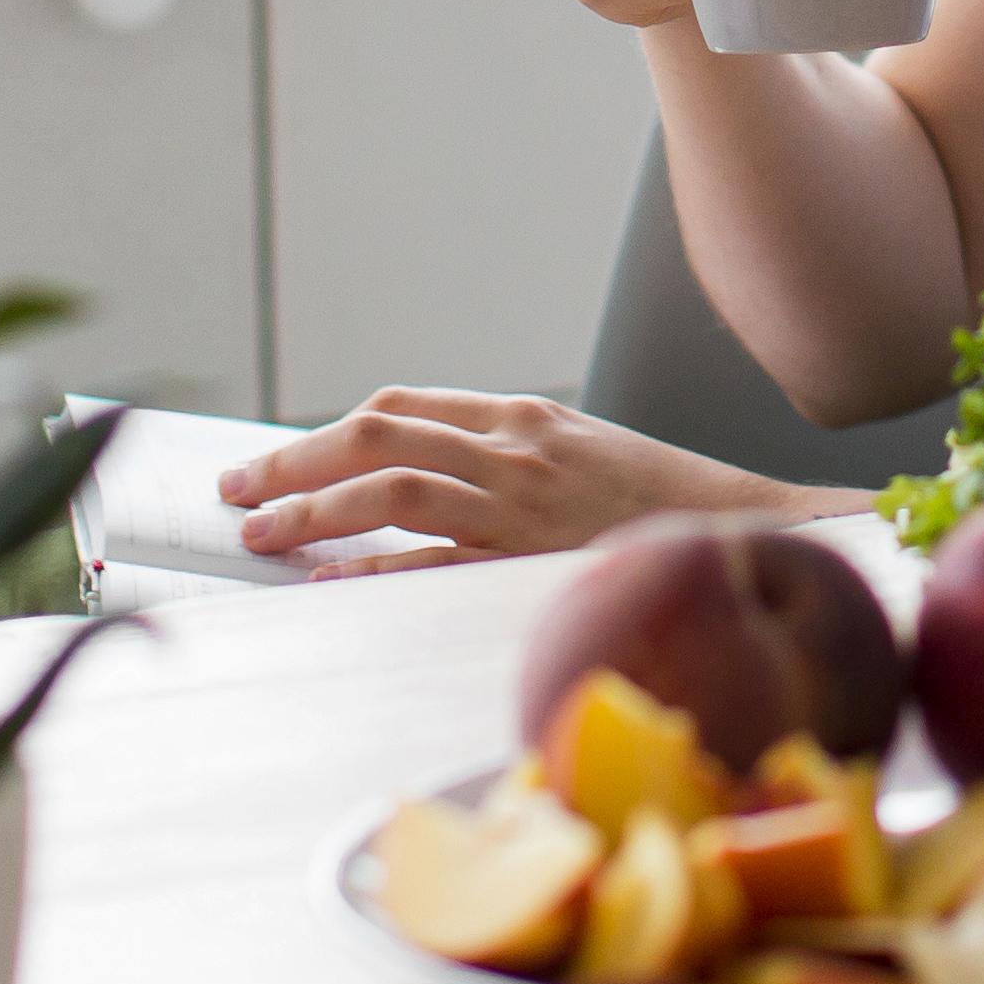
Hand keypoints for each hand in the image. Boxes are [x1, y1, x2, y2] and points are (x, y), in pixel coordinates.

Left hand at [216, 386, 844, 568]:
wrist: (747, 532)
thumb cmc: (661, 504)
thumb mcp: (582, 454)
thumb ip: (510, 459)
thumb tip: (429, 482)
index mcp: (524, 417)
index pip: (404, 406)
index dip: (330, 432)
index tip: (282, 460)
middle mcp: (515, 449)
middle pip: (378, 434)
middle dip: (295, 459)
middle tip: (235, 488)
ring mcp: (524, 504)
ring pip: (394, 486)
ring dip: (314, 505)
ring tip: (260, 530)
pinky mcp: (535, 559)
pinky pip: (437, 560)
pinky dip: (375, 566)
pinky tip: (328, 578)